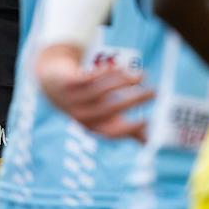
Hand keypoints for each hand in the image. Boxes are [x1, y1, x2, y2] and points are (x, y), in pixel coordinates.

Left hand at [36, 43, 153, 141]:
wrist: (53, 83)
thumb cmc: (87, 102)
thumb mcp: (104, 116)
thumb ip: (125, 127)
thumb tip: (148, 141)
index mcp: (92, 127)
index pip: (111, 133)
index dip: (129, 129)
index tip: (148, 120)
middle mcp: (82, 116)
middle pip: (110, 109)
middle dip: (134, 100)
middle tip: (155, 92)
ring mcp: (73, 99)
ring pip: (100, 91)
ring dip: (123, 82)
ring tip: (142, 75)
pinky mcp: (68, 83)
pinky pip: (88, 78)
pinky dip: (105, 73)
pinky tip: (120, 67)